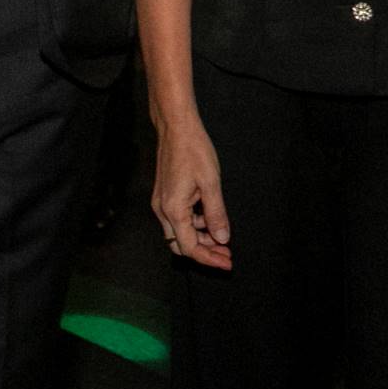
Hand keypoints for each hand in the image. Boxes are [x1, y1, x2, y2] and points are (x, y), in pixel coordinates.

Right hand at [151, 119, 230, 269]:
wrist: (176, 127)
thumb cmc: (193, 150)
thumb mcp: (211, 183)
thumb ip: (216, 213)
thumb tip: (222, 237)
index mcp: (174, 210)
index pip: (190, 248)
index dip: (209, 258)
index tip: (226, 262)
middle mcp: (162, 210)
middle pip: (180, 245)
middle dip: (204, 251)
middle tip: (226, 252)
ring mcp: (161, 203)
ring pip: (179, 233)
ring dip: (200, 237)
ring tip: (221, 235)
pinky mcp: (164, 195)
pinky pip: (177, 219)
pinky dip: (194, 224)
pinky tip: (209, 217)